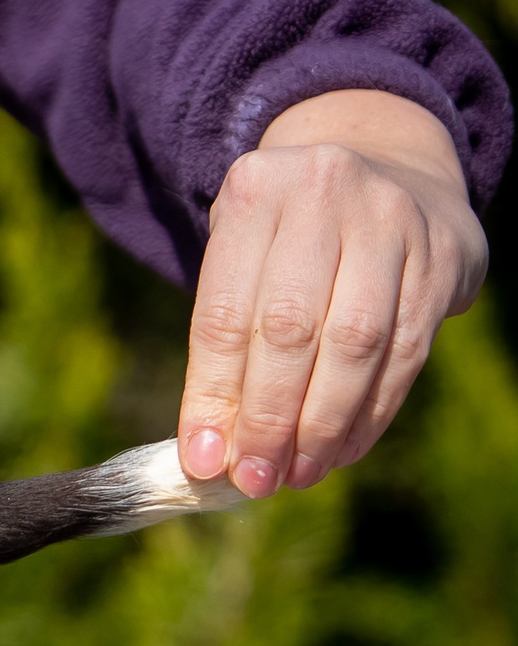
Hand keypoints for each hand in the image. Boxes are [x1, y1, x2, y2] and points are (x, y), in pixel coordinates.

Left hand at [179, 89, 488, 496]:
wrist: (382, 165)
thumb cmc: (283, 237)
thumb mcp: (237, 260)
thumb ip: (221, 346)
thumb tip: (212, 452)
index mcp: (253, 192)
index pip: (224, 313)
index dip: (212, 396)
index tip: (204, 460)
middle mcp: (324, 195)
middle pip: (292, 330)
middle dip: (270, 418)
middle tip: (256, 480)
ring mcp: (392, 221)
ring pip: (357, 344)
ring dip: (324, 424)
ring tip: (299, 473)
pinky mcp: (442, 256)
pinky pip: (407, 349)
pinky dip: (372, 409)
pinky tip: (344, 449)